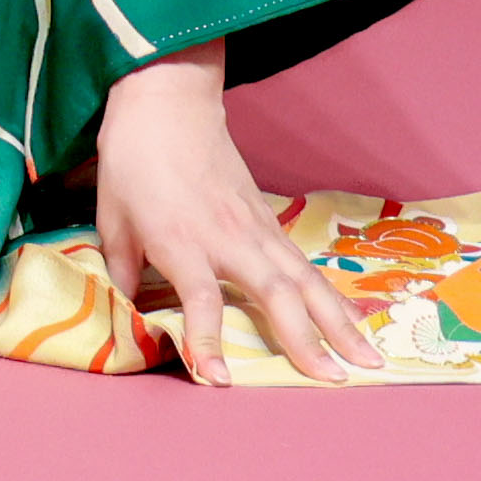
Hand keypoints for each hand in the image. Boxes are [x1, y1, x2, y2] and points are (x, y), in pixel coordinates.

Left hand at [96, 41, 383, 387]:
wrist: (169, 101)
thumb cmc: (134, 158)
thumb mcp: (113, 217)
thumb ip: (124, 273)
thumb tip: (129, 314)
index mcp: (183, 240)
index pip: (202, 299)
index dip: (208, 341)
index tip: (219, 379)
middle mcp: (228, 238)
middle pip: (276, 293)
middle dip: (307, 339)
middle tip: (334, 379)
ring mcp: (255, 227)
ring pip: (304, 279)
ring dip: (338, 321)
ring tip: (368, 360)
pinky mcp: (268, 218)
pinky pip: (304, 263)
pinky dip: (332, 294)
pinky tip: (353, 320)